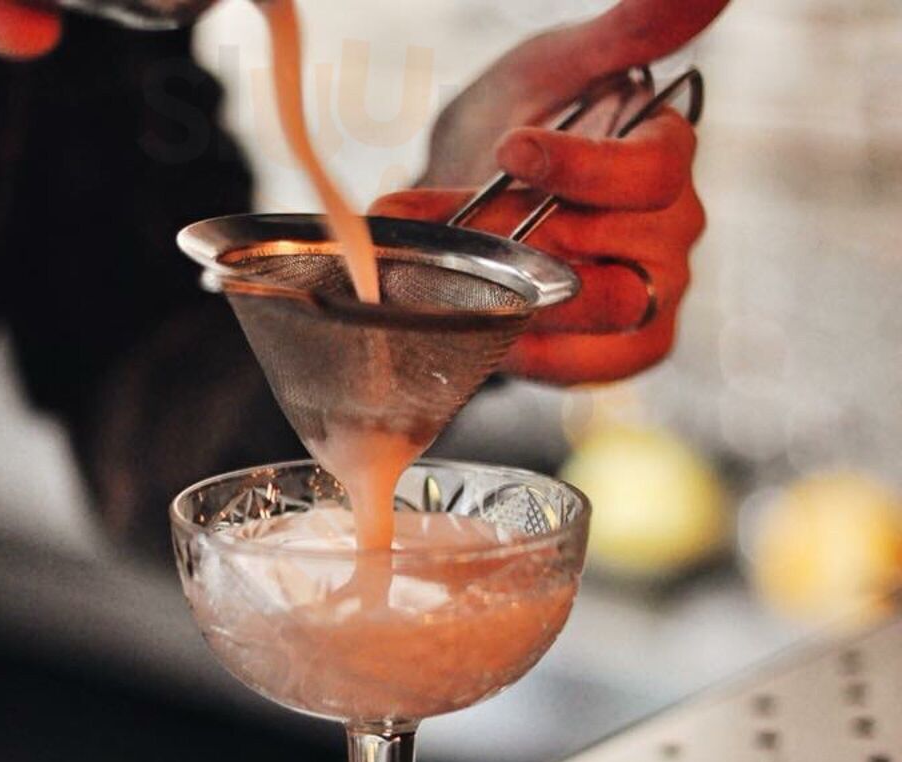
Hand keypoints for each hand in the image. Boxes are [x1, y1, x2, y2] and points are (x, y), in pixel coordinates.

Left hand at [371, 0, 727, 385]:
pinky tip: (498, 336)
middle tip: (451, 233)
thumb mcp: (556, 72)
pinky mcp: (629, 345)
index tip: (511, 148)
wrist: (479, 202)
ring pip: (608, 307)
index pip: (654, 171)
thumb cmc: (521, 129)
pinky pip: (598, 363)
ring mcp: (656, 291)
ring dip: (527, 297)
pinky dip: (543, 355)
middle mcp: (673, 228)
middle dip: (525, 238)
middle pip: (617, 245)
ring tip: (460, 286)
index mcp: (665, 157)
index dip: (584, 167)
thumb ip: (623, 36)